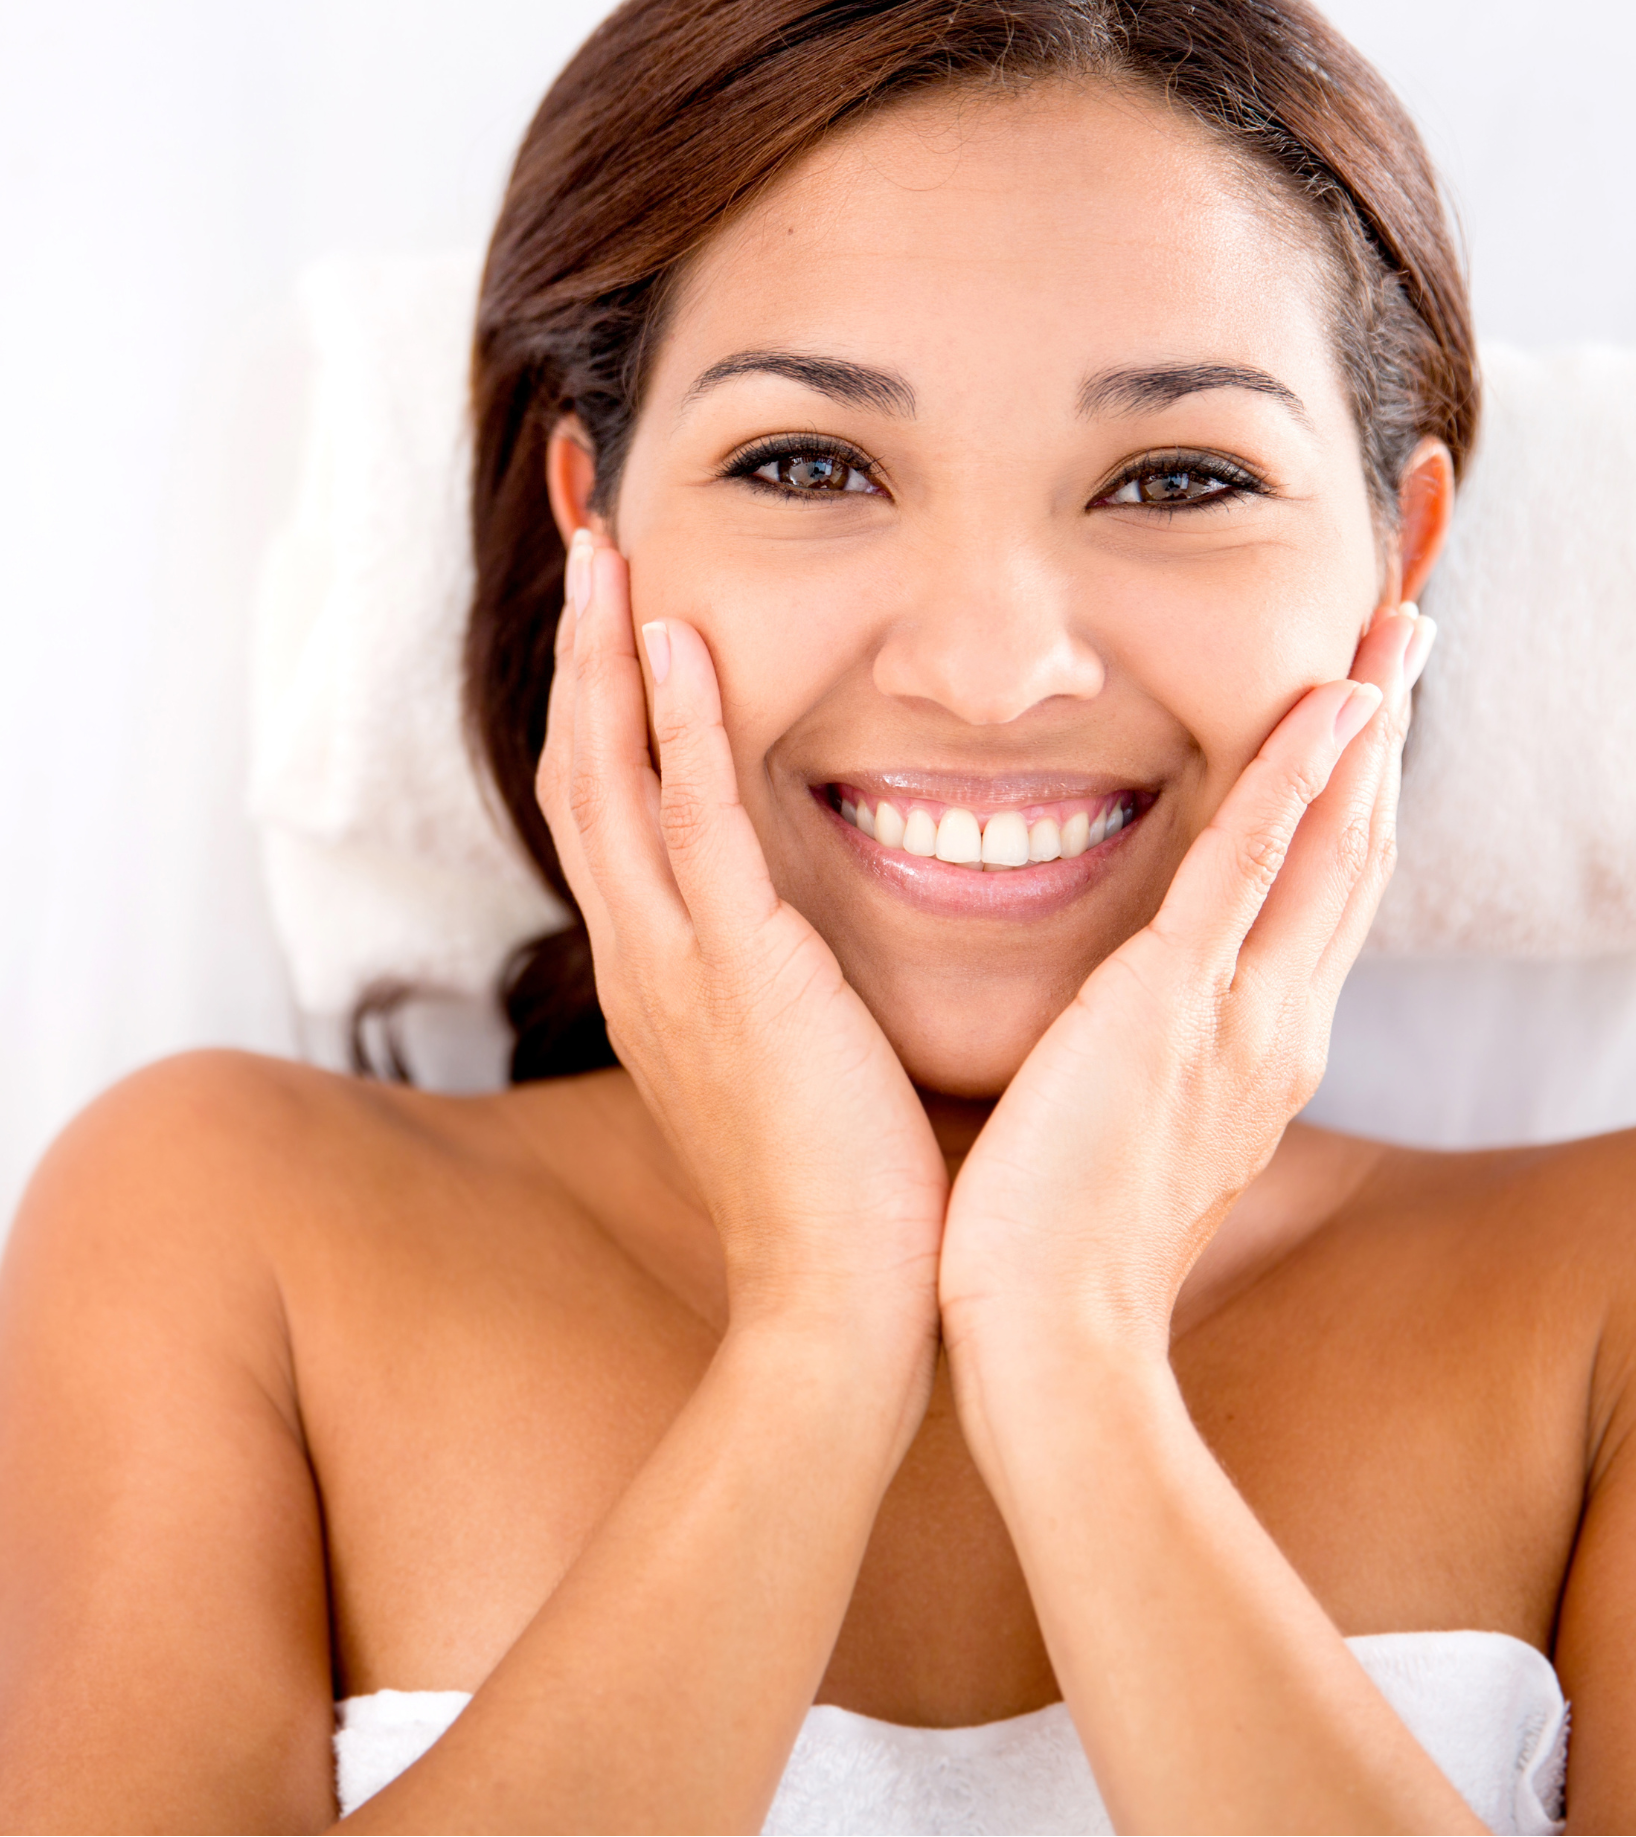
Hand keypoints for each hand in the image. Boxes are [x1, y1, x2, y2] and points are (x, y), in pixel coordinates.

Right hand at [538, 530, 947, 1343]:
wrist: (842, 1301)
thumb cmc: (836, 1187)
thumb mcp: (788, 1059)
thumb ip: (778, 982)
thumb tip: (805, 937)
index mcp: (658, 975)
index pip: (610, 813)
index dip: (602, 711)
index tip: (619, 620)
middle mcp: (642, 957)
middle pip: (582, 773)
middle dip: (582, 658)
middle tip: (590, 548)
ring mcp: (673, 964)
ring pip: (611, 779)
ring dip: (607, 661)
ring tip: (610, 555)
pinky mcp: (736, 973)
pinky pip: (690, 825)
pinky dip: (674, 729)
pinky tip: (678, 644)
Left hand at [938, 605, 1429, 1362]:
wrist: (1053, 1345)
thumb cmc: (1067, 1251)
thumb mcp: (1136, 1138)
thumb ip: (1155, 1069)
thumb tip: (1131, 1031)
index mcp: (1262, 1054)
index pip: (1322, 903)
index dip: (1354, 805)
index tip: (1365, 722)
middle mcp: (1280, 1026)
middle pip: (1356, 855)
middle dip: (1386, 743)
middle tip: (1411, 639)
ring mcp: (1245, 1016)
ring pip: (1330, 841)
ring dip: (1365, 729)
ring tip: (1395, 631)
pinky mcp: (1179, 1006)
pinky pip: (1254, 864)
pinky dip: (1298, 776)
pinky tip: (1328, 702)